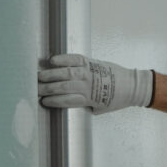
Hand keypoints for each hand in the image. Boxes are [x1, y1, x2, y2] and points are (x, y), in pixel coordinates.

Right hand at [38, 54, 153, 113]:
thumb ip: (84, 106)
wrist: (132, 86)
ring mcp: (90, 72)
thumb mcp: (100, 108)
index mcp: (89, 98)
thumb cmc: (116, 99)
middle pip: (63, 87)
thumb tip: (67, 103)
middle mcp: (88, 84)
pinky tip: (52, 61)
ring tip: (38, 76)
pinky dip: (63, 59)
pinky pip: (75, 59)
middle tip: (34, 89)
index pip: (66, 100)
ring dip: (50, 75)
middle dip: (46, 88)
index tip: (43, 101)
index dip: (53, 101)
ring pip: (66, 73)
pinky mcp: (92, 62)